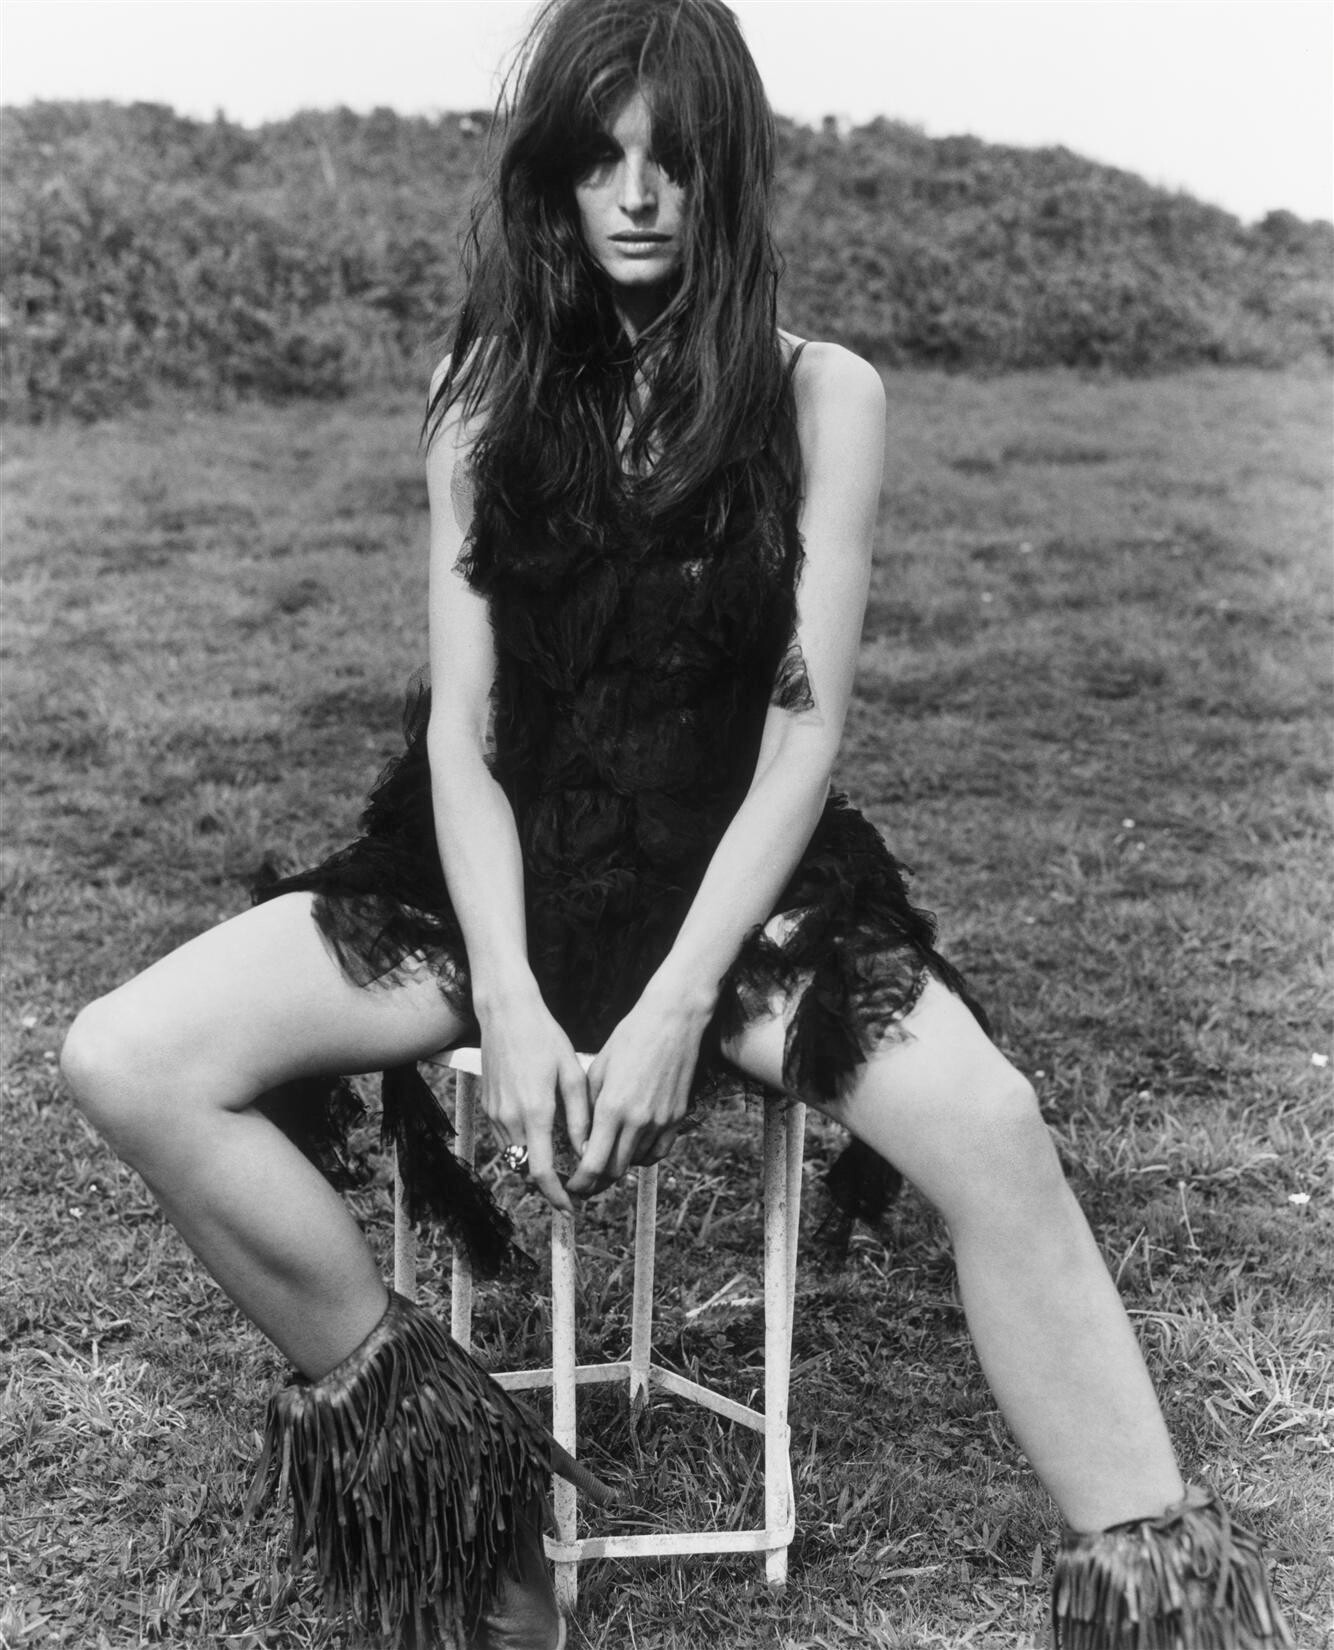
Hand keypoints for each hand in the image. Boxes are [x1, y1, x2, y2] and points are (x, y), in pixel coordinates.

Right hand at [476, 989, 589, 1213]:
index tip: (571, 1208)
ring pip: (514, 1156)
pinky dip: (522, 1146)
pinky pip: (504, 1138)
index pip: (541, 1172)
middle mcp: (509, 1118)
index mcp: (535, 1113)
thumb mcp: (571, 1074)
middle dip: (548, 1184)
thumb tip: (587, 1151)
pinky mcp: (487, 1105)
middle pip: (525, 1170)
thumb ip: (580, 1117)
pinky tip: (541, 1135)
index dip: (556, 1196)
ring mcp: (494, 1113)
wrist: (505, 1013)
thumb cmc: (545, 1038)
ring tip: (561, 1162)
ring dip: (534, 1165)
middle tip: (573, 1186)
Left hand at [565, 985, 709, 1198]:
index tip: (572, 1186)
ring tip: (605, 1163)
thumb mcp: (599, 1068)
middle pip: (614, 1171)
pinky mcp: (677, 1117)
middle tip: (584, 1183)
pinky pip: (658, 1152)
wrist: (674, 1020)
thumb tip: (582, 1138)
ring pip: (636, 1163)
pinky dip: (642, 1157)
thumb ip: (589, 1107)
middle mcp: (638, 1120)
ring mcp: (661, 1121)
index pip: (593, 1164)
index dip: (580, 1182)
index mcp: (612, 1107)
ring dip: (618, 1168)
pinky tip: (631, 1149)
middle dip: (596, 1183)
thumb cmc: (631, 1037)